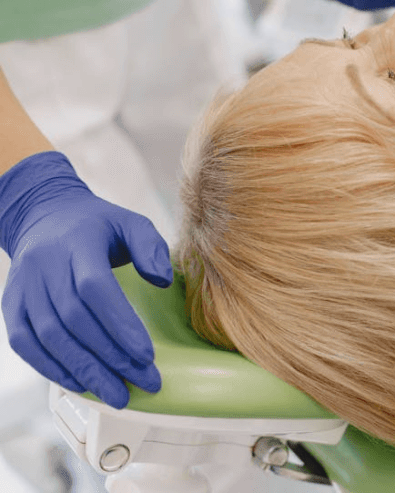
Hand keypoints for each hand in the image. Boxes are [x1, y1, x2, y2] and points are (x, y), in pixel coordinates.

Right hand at [0, 152, 172, 408]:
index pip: (95, 289)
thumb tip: (162, 280)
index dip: (119, 325)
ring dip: (85, 370)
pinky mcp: (11, 305)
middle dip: (111, 357)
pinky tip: (81, 384)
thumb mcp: (131, 223)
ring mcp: (23, 288)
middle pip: (75, 320)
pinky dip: (52, 367)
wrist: (43, 216)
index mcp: (77, 243)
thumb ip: (151, 248)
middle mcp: (44, 267)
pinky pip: (26, 343)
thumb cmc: (98, 226)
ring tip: (118, 394)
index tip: (147, 355)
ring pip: (50, 337)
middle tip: (145, 382)